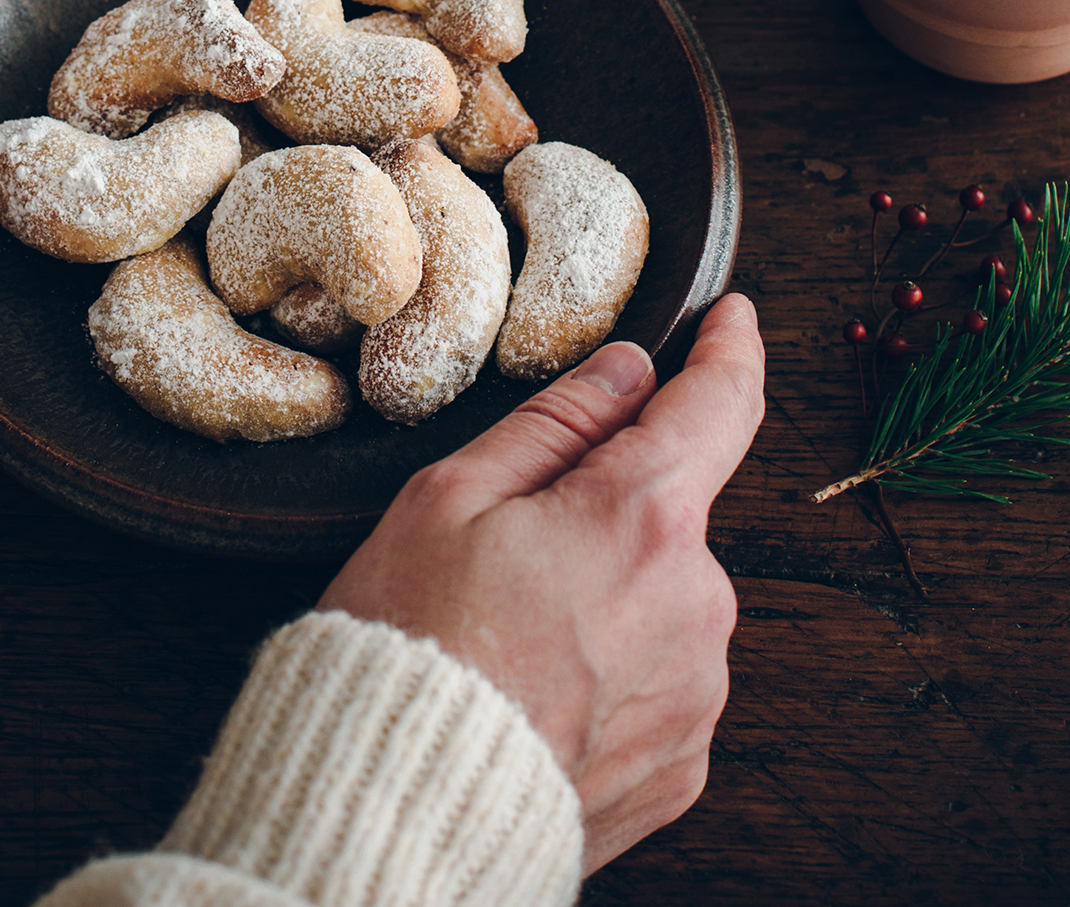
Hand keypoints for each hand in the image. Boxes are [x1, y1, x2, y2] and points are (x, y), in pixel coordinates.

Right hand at [318, 293, 763, 872]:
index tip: (733, 319)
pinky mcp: (685, 765)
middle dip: (610, 507)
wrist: (400, 815)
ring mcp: (698, 693)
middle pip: (671, 512)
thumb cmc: (410, 644)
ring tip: (510, 636)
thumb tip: (627, 370)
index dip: (731, 349)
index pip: (720, 404)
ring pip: (666, 597)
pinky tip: (539, 689)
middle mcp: (698, 605)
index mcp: (644, 520)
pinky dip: (612, 670)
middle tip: (509, 546)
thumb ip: (556, 421)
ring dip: (611, 593)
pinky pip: (661, 680)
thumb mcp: (452, 496)